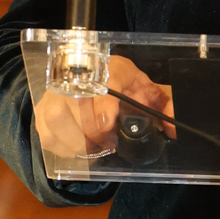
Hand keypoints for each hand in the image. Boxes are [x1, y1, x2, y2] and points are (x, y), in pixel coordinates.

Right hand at [34, 56, 175, 160]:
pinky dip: (62, 147)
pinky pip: (46, 131)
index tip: (109, 124)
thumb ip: (166, 106)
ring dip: (75, 140)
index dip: (103, 104)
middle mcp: (79, 75)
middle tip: (108, 144)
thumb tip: (174, 126)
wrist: (103, 81)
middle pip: (73, 101)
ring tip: (93, 149)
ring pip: (56, 116)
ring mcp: (58, 92)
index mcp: (111, 67)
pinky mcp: (45, 110)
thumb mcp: (150, 94)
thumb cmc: (128, 90)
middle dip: (91, 130)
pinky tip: (79, 151)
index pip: (100, 80)